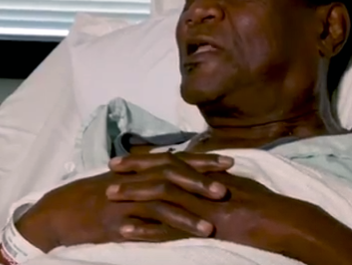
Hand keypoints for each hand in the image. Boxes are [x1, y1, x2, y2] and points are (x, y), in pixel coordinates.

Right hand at [17, 152, 232, 249]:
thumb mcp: (112, 185)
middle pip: (169, 173)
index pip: (171, 159)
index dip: (200, 160)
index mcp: (132, 171)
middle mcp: (130, 181)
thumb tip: (165, 177)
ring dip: (187, 213)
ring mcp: (122, 200)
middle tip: (228, 186)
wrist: (53, 213)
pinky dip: (164, 229)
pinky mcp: (114, 221)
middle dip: (200, 180)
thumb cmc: (81, 200)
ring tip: (212, 226)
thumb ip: (139, 181)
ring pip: (159, 199)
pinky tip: (182, 239)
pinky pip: (142, 223)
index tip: (228, 161)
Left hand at [109, 169, 293, 245]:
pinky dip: (146, 230)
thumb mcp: (232, 182)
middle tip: (108, 169)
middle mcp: (199, 183)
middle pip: (158, 171)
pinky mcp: (203, 226)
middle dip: (131, 170)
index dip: (143, 159)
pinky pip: (170, 229)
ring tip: (109, 195)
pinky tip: (126, 232)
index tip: (121, 158)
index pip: (168, 160)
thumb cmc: (262, 202)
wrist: (283, 220)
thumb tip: (192, 171)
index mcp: (203, 173)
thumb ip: (208, 177)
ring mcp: (200, 204)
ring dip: (132, 194)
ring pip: (160, 195)